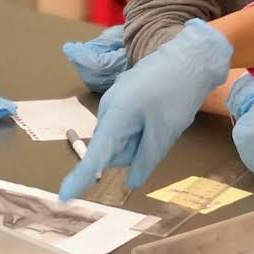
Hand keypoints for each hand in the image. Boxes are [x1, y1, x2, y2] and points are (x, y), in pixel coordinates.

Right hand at [58, 19, 232, 197]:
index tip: (64, 197)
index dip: (80, 178)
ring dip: (141, 139)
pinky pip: (128, 127)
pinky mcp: (123, 100)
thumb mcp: (165, 131)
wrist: (189, 57)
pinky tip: (157, 113)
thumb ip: (146, 159)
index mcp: (115, 115)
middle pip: (112, 150)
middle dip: (134, 151)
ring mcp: (115, 102)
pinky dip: (143, 129)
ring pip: (122, 140)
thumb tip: (131, 181)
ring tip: (160, 119)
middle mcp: (108, 109)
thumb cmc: (176, 91)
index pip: (95, 155)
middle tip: (159, 132)